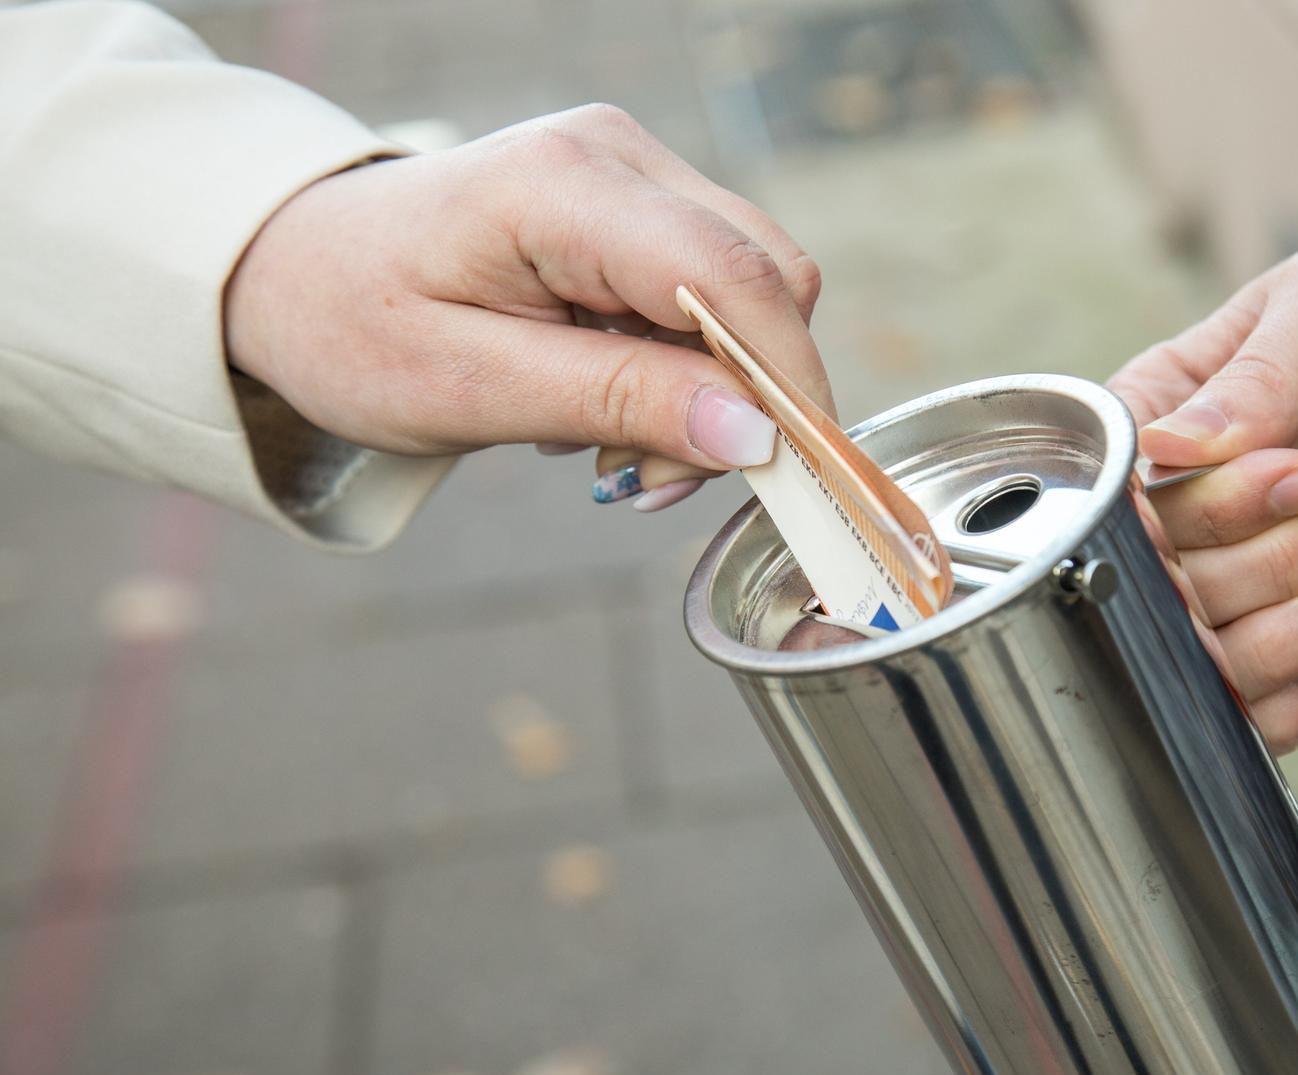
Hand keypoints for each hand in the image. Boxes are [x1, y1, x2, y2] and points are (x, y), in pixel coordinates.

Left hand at [225, 103, 827, 510]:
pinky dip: (689, 363)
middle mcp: (615, 153)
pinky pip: (716, 289)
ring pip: (753, 287)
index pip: (729, 276)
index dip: (781, 380)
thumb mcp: (471, 389)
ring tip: (611, 444)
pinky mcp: (637, 200)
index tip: (787, 476)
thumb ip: (620, 403)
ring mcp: (631, 168)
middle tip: (652, 479)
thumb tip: (755, 435)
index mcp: (561, 186)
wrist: (291, 267)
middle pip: (765, 275)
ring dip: (714, 387)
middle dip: (746, 394)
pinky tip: (612, 396)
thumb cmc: (354, 324)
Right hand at [1111, 229, 1297, 736]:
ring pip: (1204, 664)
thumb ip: (1263, 372)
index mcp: (1160, 422)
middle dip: (1254, 548)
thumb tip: (1171, 445)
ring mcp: (1245, 585)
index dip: (1179, 509)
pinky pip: (1265, 711)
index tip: (1278, 467)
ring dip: (1289, 613)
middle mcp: (1186, 516)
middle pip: (1154, 590)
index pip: (1106, 505)